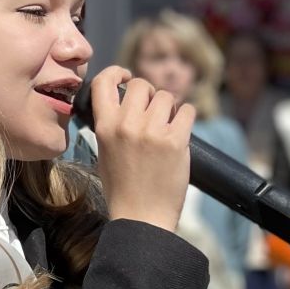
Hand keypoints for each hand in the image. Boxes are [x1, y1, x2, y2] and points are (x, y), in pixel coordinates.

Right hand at [88, 66, 193, 231]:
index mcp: (104, 126)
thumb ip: (114, 125)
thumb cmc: (123, 188)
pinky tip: (182, 132)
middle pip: (142, 85)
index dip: (117, 72)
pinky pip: (187, 111)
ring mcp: (151, 131)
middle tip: (156, 111)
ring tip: (168, 126)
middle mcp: (126, 124)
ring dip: (171, 108)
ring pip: (166, 96)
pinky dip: (187, 118)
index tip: (127, 76)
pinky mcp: (175, 140)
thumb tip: (129, 104)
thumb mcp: (105, 152)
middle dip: (151, 95)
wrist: (141, 216)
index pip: (102, 82)